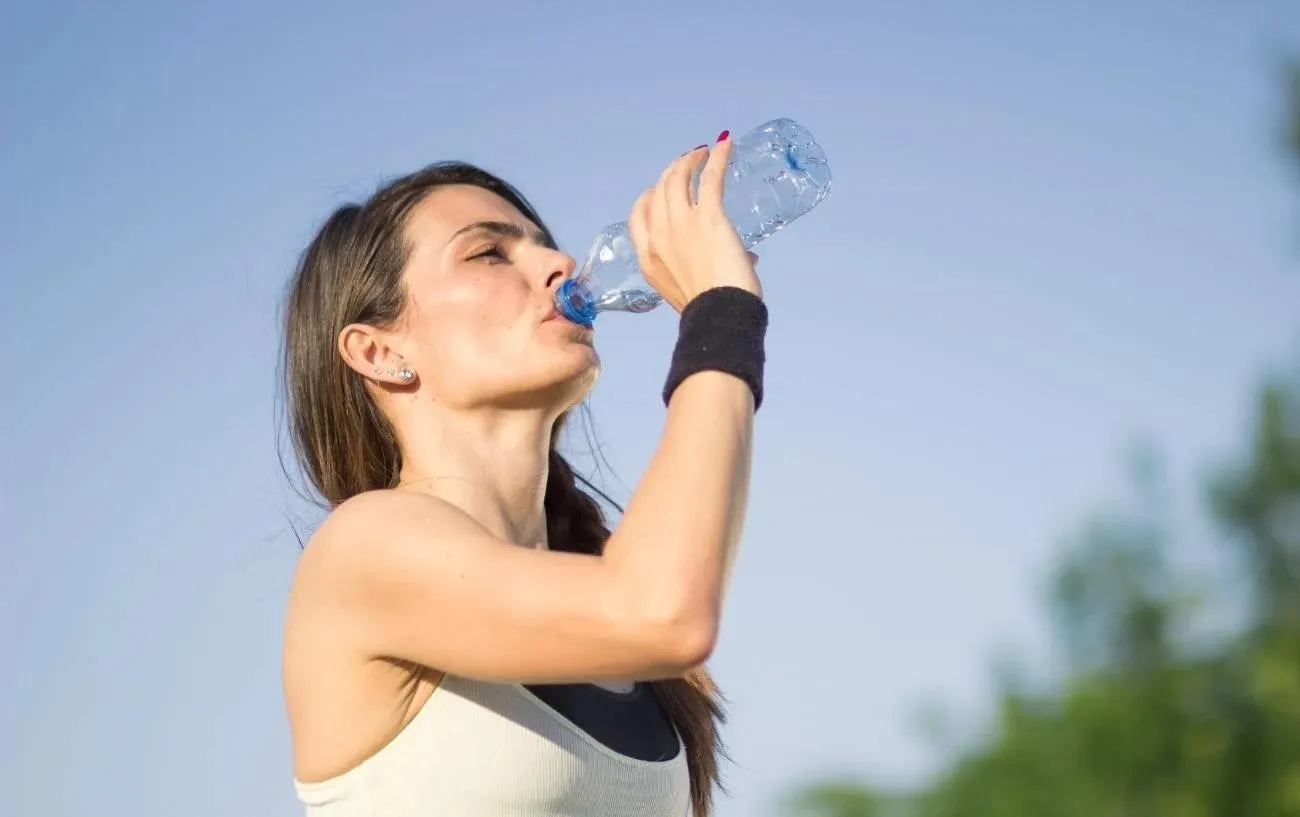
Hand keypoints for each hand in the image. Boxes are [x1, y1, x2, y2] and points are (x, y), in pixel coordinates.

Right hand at [627, 134, 762, 311]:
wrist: (720, 316)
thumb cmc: (710, 310)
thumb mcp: (691, 290)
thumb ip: (709, 270)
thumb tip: (749, 258)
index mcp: (648, 258)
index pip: (639, 215)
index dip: (650, 195)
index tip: (664, 188)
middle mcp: (659, 237)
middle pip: (658, 190)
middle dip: (672, 171)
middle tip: (688, 163)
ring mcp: (681, 225)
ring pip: (677, 178)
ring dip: (689, 160)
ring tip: (702, 152)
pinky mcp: (708, 217)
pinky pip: (710, 177)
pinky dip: (718, 157)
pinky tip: (724, 143)